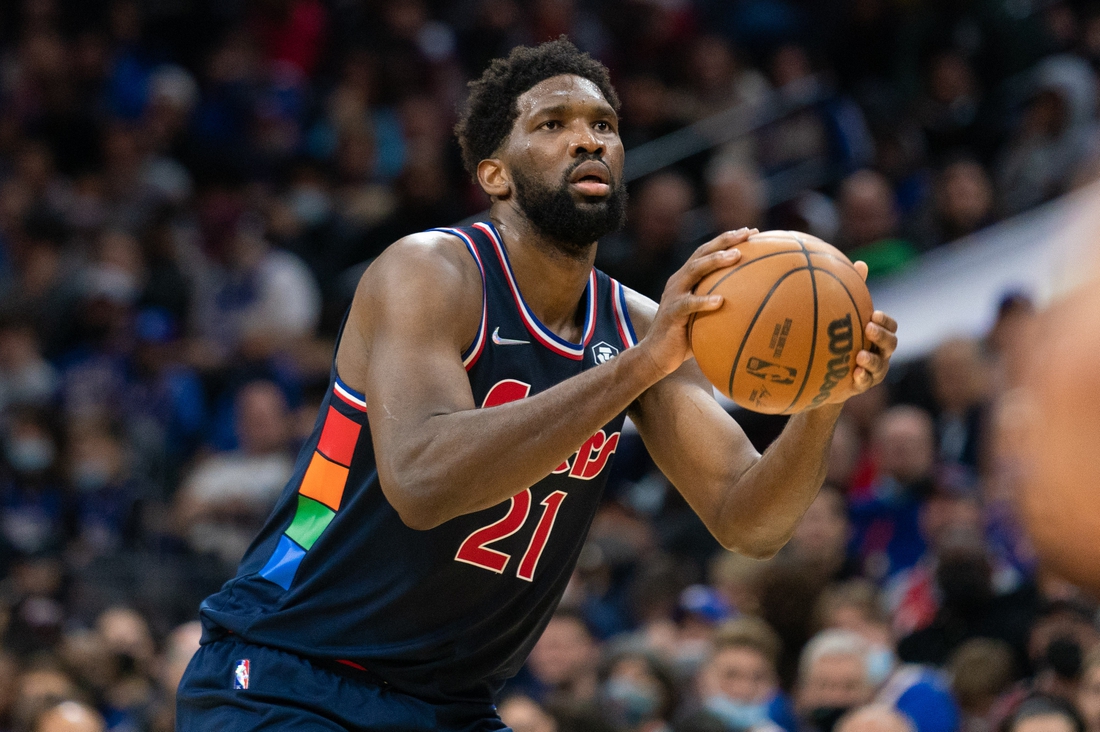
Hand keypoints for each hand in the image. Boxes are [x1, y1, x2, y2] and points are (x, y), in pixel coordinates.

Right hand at [637, 228, 754, 376]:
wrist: (656, 356)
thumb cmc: (685, 338)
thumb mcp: (705, 318)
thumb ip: (723, 308)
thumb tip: (758, 309)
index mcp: (687, 279)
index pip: (707, 252)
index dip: (727, 240)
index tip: (752, 232)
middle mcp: (679, 281)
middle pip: (701, 253)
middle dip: (724, 241)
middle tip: (747, 234)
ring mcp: (673, 295)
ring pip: (693, 270)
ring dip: (714, 261)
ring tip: (735, 257)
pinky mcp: (671, 313)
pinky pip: (687, 304)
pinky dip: (703, 301)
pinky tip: (720, 301)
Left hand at [850, 260, 897, 392]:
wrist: (826, 377)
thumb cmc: (839, 341)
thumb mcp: (844, 318)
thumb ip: (853, 294)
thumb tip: (861, 262)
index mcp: (877, 336)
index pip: (890, 326)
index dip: (886, 321)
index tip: (874, 314)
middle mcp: (880, 354)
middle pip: (891, 345)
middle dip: (882, 336)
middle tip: (869, 328)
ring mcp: (873, 372)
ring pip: (880, 367)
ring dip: (872, 360)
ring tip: (859, 355)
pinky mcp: (861, 386)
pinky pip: (865, 384)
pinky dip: (862, 379)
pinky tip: (853, 374)